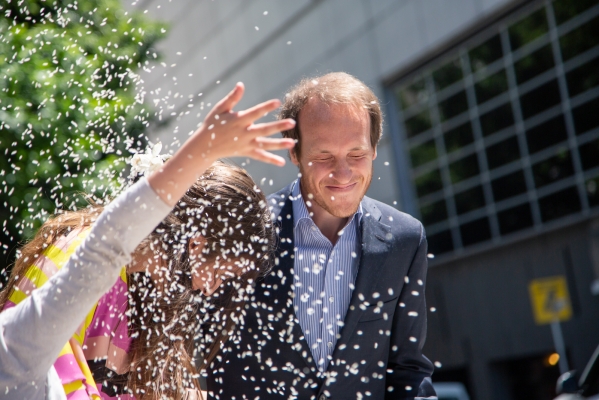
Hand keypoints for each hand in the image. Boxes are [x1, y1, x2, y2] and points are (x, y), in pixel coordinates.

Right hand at [147, 83, 294, 205]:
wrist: (205, 146)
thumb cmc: (213, 124)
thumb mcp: (220, 109)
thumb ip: (232, 98)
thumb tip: (241, 84)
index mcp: (239, 120)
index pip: (255, 112)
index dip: (266, 107)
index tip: (278, 102)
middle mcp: (244, 133)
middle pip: (264, 129)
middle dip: (279, 126)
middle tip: (292, 122)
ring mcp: (246, 144)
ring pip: (265, 144)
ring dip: (279, 145)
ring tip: (293, 143)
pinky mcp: (246, 152)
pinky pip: (260, 157)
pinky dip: (271, 159)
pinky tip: (283, 162)